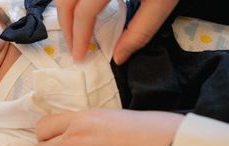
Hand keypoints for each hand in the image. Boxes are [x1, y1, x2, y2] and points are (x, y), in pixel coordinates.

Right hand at [56, 0, 178, 63]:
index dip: (79, 37)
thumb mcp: (163, 1)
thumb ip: (140, 31)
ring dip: (66, 9)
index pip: (83, 12)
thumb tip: (119, 56)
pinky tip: (80, 6)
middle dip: (66, 25)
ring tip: (76, 27)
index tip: (79, 55)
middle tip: (74, 45)